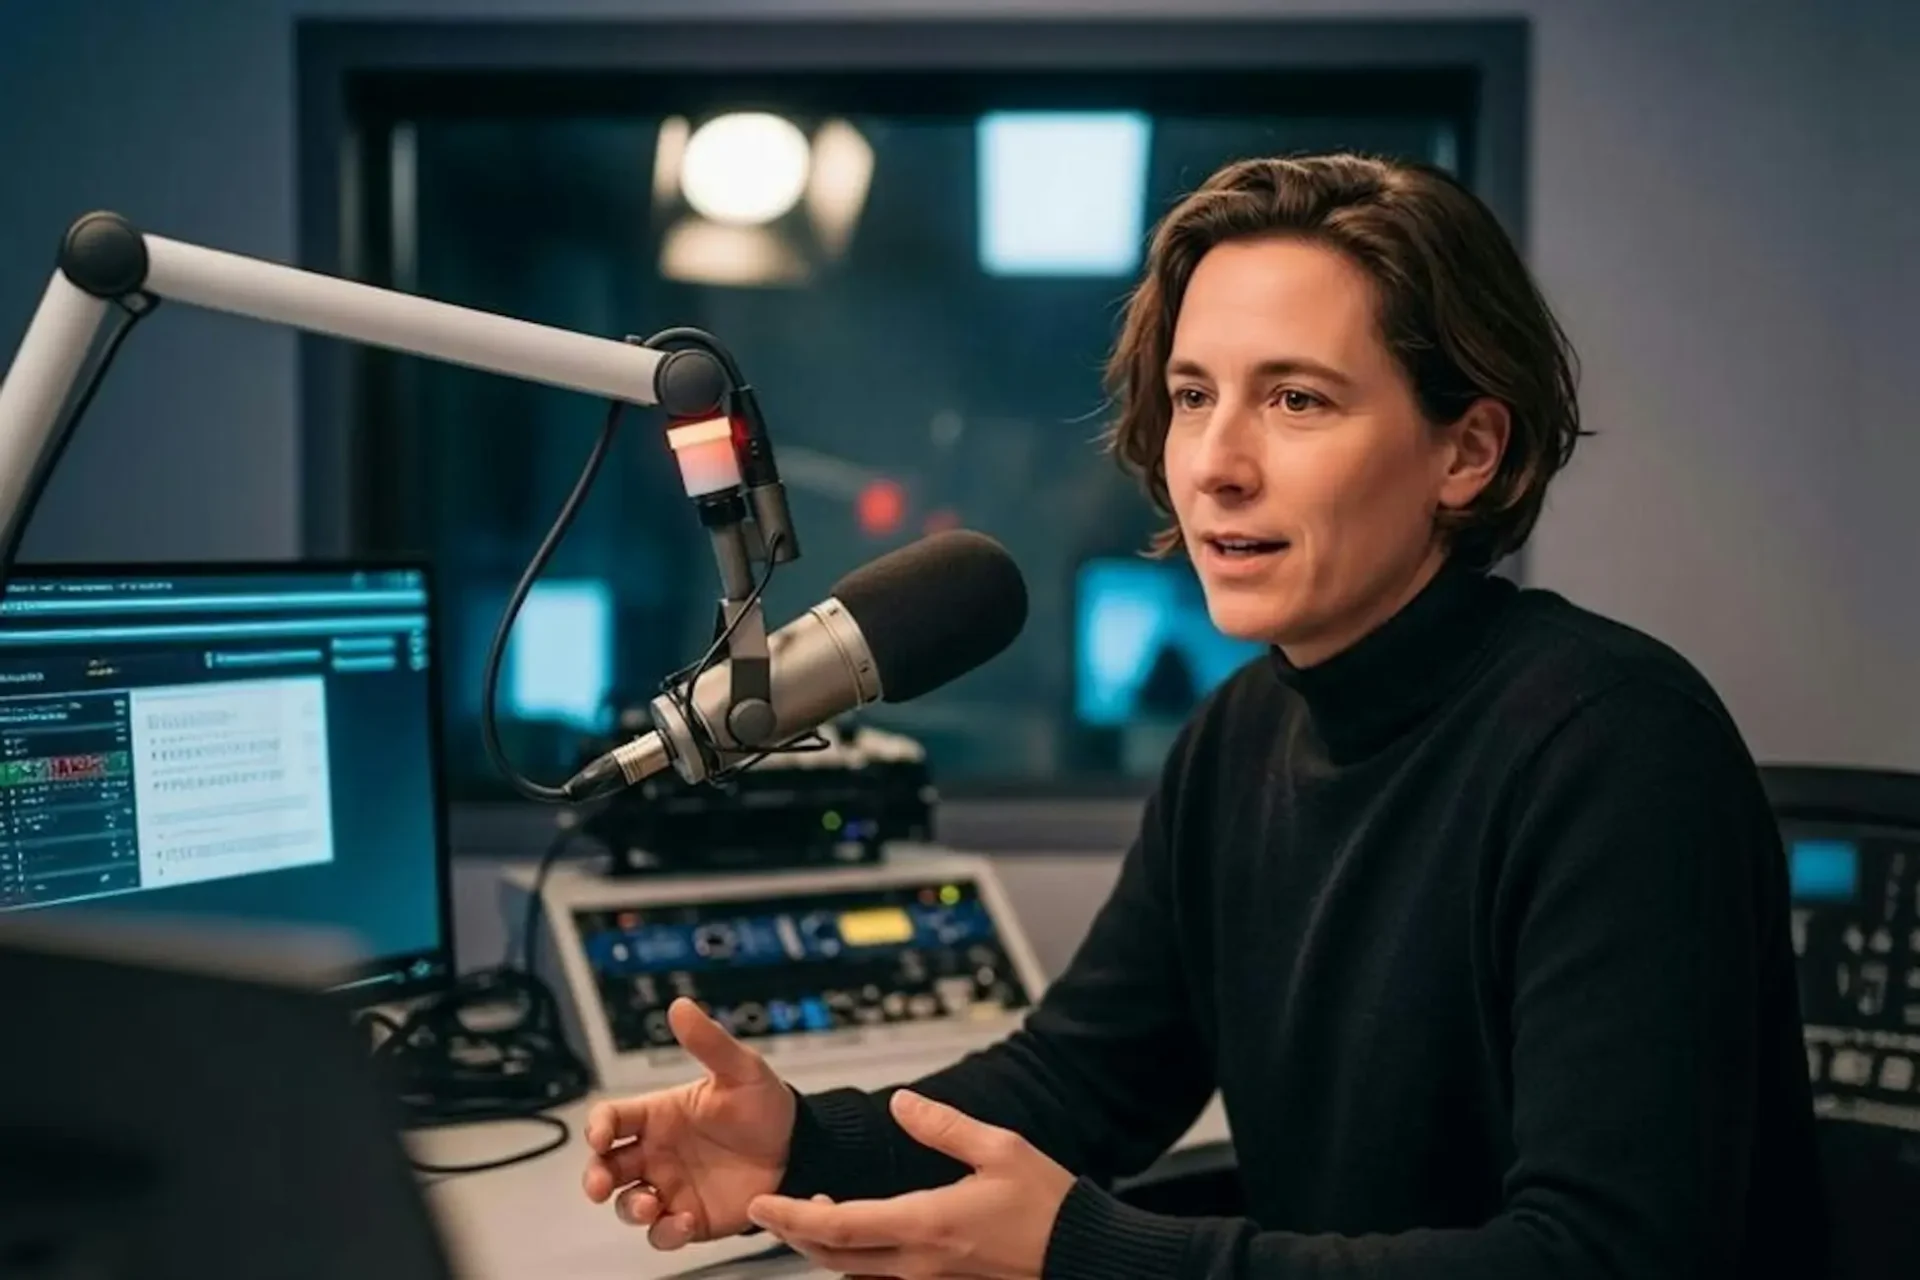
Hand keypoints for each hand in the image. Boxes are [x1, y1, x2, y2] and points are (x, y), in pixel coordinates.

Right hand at [581, 997, 795, 1249]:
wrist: (799, 1148)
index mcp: (660, 1115)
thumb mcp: (740, 1069)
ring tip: (650, 1205)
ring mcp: (671, 1187)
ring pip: (629, 1203)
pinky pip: (664, 1232)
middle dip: (595, 1177)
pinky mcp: (691, 1217)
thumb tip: (681, 1006)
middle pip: (606, 1166)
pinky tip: (684, 1221)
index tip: (600, 1136)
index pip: (611, 1118)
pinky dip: (666, 1232)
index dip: (597, 1126)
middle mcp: (657, 1153)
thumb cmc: (764, 1105)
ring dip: (629, 1208)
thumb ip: (709, 1042)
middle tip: (600, 1184)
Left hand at [745, 1090, 1074, 1279]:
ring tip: (813, 1217)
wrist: (1086, 1256)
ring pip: (856, 1275)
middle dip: (796, 1234)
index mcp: (927, 1224)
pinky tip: (862, 1239)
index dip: (791, 1217)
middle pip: (835, 1258)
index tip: (762, 1203)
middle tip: (774, 1208)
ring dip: (826, 1249)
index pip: (839, 1226)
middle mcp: (919, 1265)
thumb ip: (943, 1125)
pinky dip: (859, 1263)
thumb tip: (901, 1102)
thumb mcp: (1000, 1149)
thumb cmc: (1048, 1207)